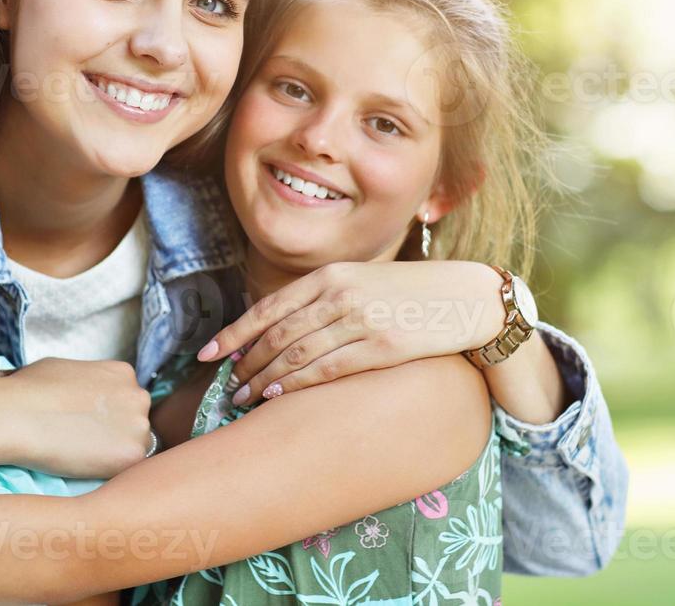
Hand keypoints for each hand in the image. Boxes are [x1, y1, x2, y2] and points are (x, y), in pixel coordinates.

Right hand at [2, 358, 152, 477]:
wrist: (17, 415)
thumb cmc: (29, 389)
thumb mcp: (67, 370)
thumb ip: (88, 382)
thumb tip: (81, 393)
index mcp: (123, 373)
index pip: (128, 400)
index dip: (110, 416)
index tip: (91, 426)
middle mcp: (138, 396)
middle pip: (137, 422)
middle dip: (117, 433)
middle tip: (87, 443)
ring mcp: (139, 425)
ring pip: (135, 446)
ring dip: (115, 453)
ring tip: (82, 456)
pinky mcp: (132, 453)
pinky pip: (128, 468)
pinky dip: (110, 471)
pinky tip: (85, 467)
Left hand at [198, 260, 506, 404]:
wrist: (467, 298)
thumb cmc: (412, 292)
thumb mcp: (364, 281)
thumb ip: (326, 297)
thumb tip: (283, 325)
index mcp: (331, 276)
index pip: (269, 307)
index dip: (234, 332)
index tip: (208, 353)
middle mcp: (339, 295)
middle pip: (276, 334)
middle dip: (245, 363)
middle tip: (226, 386)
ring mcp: (358, 321)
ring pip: (295, 354)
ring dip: (263, 379)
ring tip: (243, 398)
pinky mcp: (379, 347)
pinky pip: (325, 369)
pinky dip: (295, 383)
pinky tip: (276, 396)